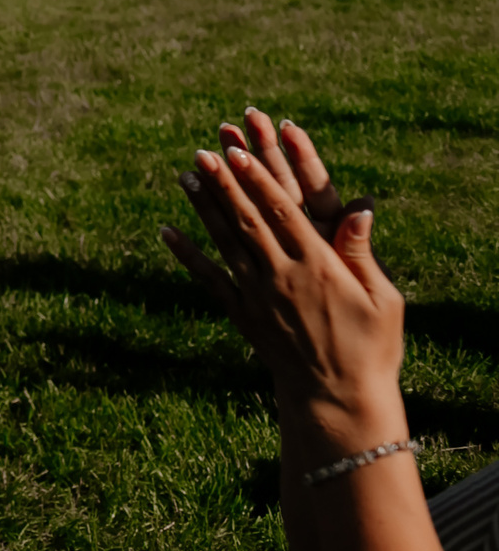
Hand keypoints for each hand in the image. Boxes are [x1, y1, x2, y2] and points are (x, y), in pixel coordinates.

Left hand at [160, 109, 404, 448]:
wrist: (337, 399)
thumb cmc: (372, 348)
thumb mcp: (383, 300)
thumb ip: (362, 252)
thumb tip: (360, 205)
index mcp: (319, 266)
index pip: (282, 212)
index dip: (257, 180)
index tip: (238, 152)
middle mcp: (282, 276)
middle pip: (247, 219)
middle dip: (224, 183)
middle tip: (204, 151)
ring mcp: (257, 296)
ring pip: (224, 242)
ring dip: (203, 207)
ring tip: (185, 175)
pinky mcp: (242, 314)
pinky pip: (210, 278)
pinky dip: (187, 254)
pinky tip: (167, 231)